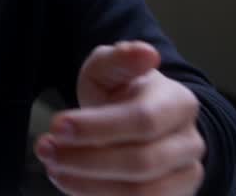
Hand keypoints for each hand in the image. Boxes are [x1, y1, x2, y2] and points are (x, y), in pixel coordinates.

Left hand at [35, 41, 205, 195]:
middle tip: (45, 149)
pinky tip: (70, 182)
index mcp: (179, 103)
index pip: (143, 120)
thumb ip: (118, 60)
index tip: (56, 125)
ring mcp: (185, 176)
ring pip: (141, 193)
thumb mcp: (110, 69)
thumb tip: (145, 52)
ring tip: (53, 168)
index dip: (98, 127)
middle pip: (141, 163)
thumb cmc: (123, 93)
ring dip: (88, 185)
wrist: (142, 122)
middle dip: (86, 159)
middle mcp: (190, 143)